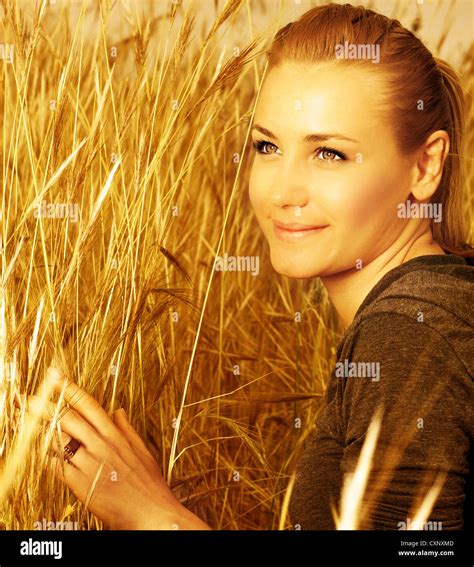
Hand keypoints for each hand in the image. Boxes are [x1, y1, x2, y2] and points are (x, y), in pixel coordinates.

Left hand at [25, 367, 207, 529]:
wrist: (150, 513)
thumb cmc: (149, 484)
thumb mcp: (142, 451)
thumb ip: (127, 430)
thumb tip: (118, 411)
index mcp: (115, 435)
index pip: (88, 404)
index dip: (69, 388)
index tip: (55, 376)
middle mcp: (100, 445)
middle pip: (67, 419)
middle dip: (44, 406)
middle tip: (27, 398)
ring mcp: (89, 464)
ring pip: (57, 441)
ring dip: (40, 429)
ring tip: (26, 419)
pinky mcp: (79, 484)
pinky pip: (56, 466)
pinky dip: (46, 457)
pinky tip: (37, 450)